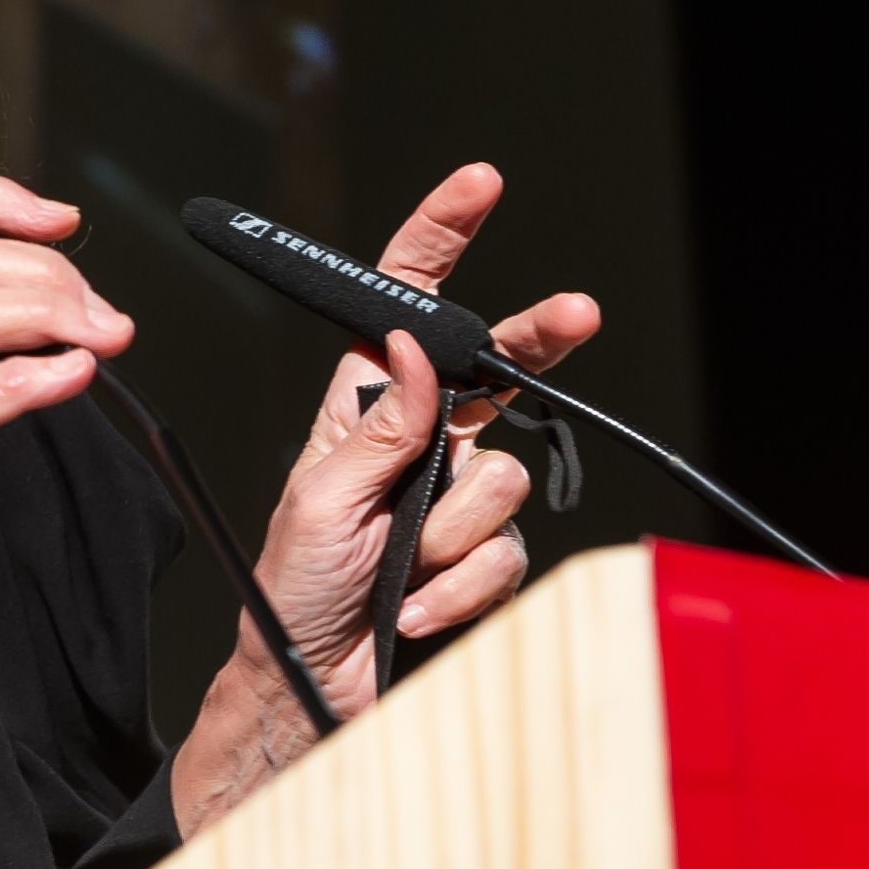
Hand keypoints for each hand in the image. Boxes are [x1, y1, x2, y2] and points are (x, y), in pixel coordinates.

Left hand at [248, 162, 599, 715]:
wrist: (312, 682)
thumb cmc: (292, 586)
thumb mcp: (321, 497)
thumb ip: (378, 428)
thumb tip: (410, 349)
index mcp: (364, 407)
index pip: (405, 308)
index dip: (440, 242)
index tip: (477, 185)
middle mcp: (420, 441)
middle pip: (499, 371)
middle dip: (537, 342)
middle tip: (575, 311)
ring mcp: (456, 498)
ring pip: (502, 478)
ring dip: (445, 532)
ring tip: (394, 565)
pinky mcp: (484, 557)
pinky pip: (505, 551)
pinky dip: (457, 584)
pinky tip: (414, 605)